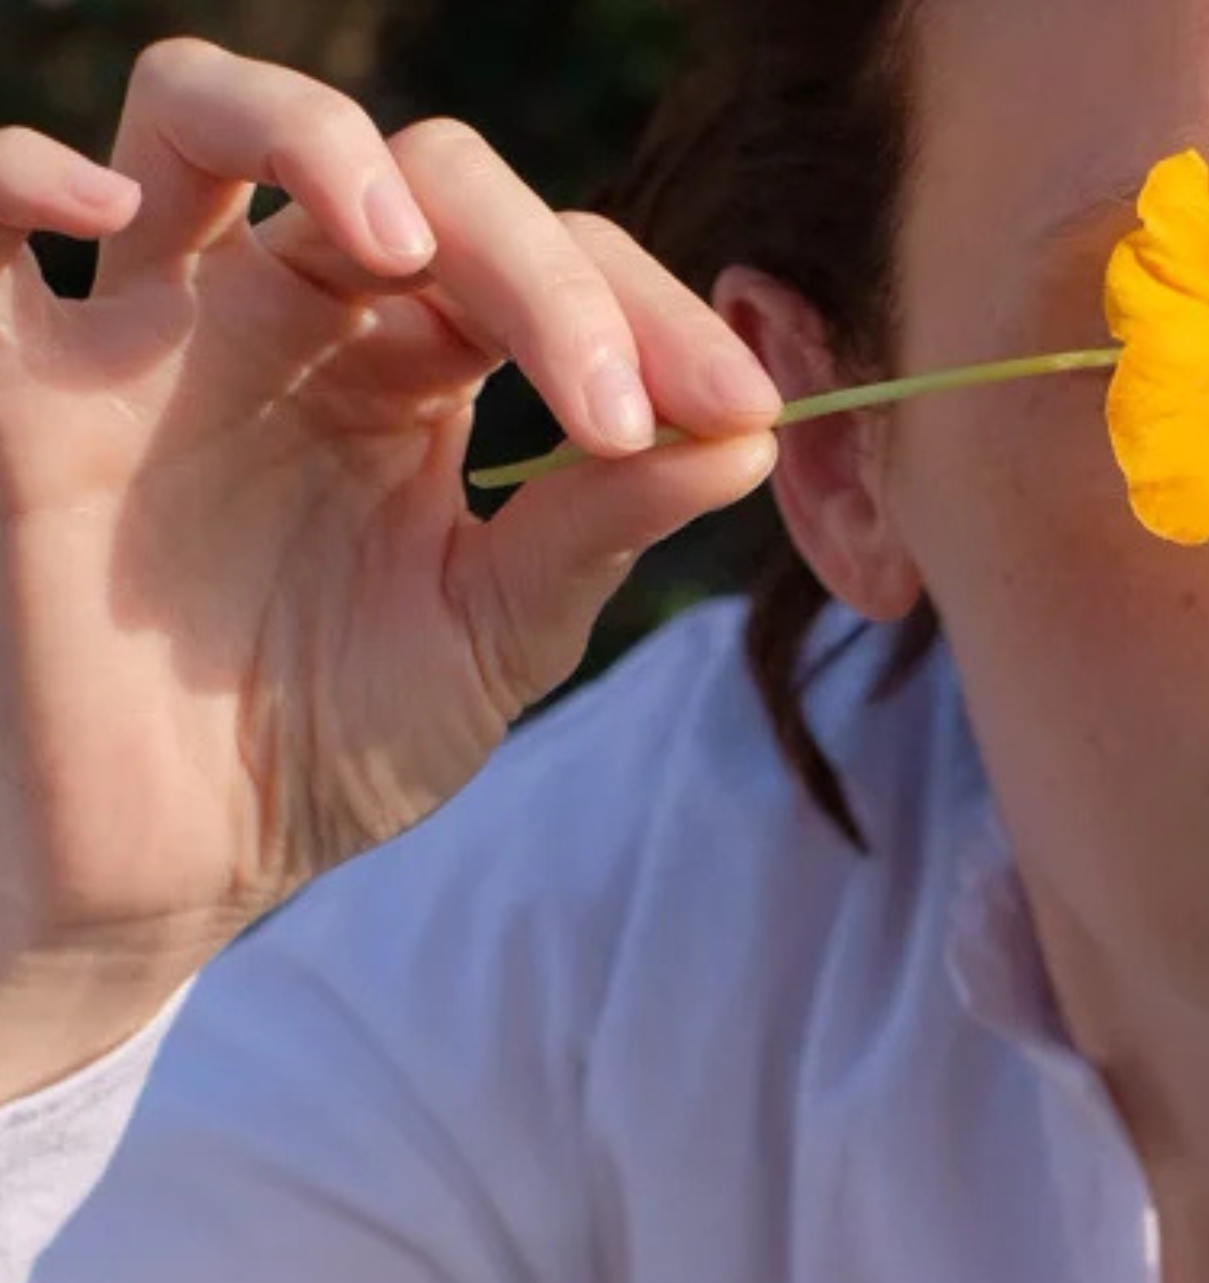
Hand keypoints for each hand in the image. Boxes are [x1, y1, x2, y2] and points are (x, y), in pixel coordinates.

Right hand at [0, 37, 780, 979]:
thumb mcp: (496, 636)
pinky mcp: (31, 391)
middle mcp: (298, 322)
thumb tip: (755, 434)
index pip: (545, 267)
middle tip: (611, 408)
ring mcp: (162, 337)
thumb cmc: (342, 741)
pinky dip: (18, 170)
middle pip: (418, 181)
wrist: (197, 857)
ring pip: (205, 121)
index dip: (649, 317)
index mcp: (420, 374)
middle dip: (539, 269)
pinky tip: (102, 204)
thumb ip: (601, 527)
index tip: (743, 412)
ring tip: (403, 250)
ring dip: (312, 142)